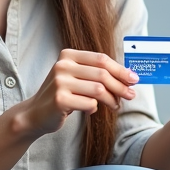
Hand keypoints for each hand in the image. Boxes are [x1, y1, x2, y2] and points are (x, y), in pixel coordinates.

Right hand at [16, 49, 138, 137]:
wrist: (35, 114)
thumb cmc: (62, 94)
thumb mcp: (76, 77)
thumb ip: (96, 73)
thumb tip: (128, 76)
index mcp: (68, 55)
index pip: (101, 59)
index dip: (120, 69)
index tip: (134, 79)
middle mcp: (62, 65)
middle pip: (102, 74)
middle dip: (120, 86)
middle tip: (131, 95)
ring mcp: (59, 82)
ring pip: (98, 89)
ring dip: (112, 99)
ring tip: (116, 105)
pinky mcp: (60, 100)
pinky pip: (89, 103)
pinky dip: (94, 108)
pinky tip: (91, 109)